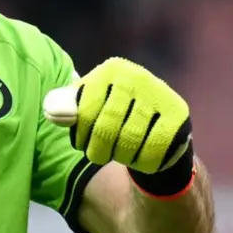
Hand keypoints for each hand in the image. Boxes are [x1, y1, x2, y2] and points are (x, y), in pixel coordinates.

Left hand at [43, 57, 190, 174]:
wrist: (155, 130)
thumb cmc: (111, 118)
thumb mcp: (84, 108)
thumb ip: (64, 107)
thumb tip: (53, 111)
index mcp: (111, 69)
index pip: (84, 109)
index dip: (79, 134)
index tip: (80, 142)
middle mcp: (137, 76)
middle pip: (107, 127)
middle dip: (97, 149)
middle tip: (97, 156)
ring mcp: (161, 94)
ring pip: (129, 142)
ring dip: (119, 157)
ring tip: (118, 154)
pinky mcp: (178, 117)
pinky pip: (151, 152)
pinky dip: (140, 163)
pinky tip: (139, 157)